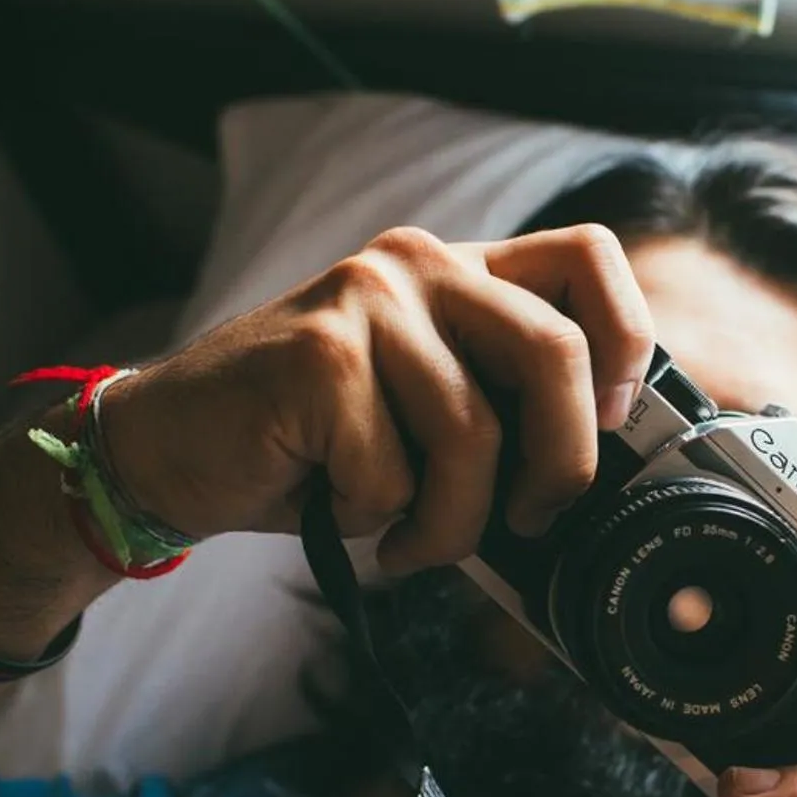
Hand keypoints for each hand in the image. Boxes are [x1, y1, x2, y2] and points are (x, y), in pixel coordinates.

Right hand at [101, 226, 656, 572]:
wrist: (169, 449)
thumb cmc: (307, 445)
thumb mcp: (425, 412)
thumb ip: (501, 407)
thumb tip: (599, 469)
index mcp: (460, 269)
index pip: (589, 256)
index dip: (627, 341)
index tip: (610, 420)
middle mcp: (418, 265)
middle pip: (557, 351)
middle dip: (561, 464)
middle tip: (529, 517)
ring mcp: (366, 303)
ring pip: (473, 434)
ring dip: (453, 523)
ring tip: (412, 539)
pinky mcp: (318, 358)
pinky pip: (394, 473)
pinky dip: (379, 521)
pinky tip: (341, 508)